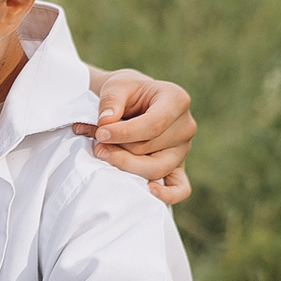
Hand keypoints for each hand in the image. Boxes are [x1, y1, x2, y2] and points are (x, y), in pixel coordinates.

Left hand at [75, 70, 194, 203]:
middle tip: (95, 143)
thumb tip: (106, 122)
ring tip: (104, 154)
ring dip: (126, 165)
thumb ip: (111, 100)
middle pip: (150, 149)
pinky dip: (167, 194)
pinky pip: (180, 188)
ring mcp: (183, 150)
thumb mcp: (116, 85)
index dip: (124, 133)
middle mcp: (186, 127)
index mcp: (177, 100)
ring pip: (156, 169)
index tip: (100, 134)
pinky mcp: (178, 167)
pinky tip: (148, 190)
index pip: (153, 125)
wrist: (135, 102)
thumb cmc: (127, 92)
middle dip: (119, 148)